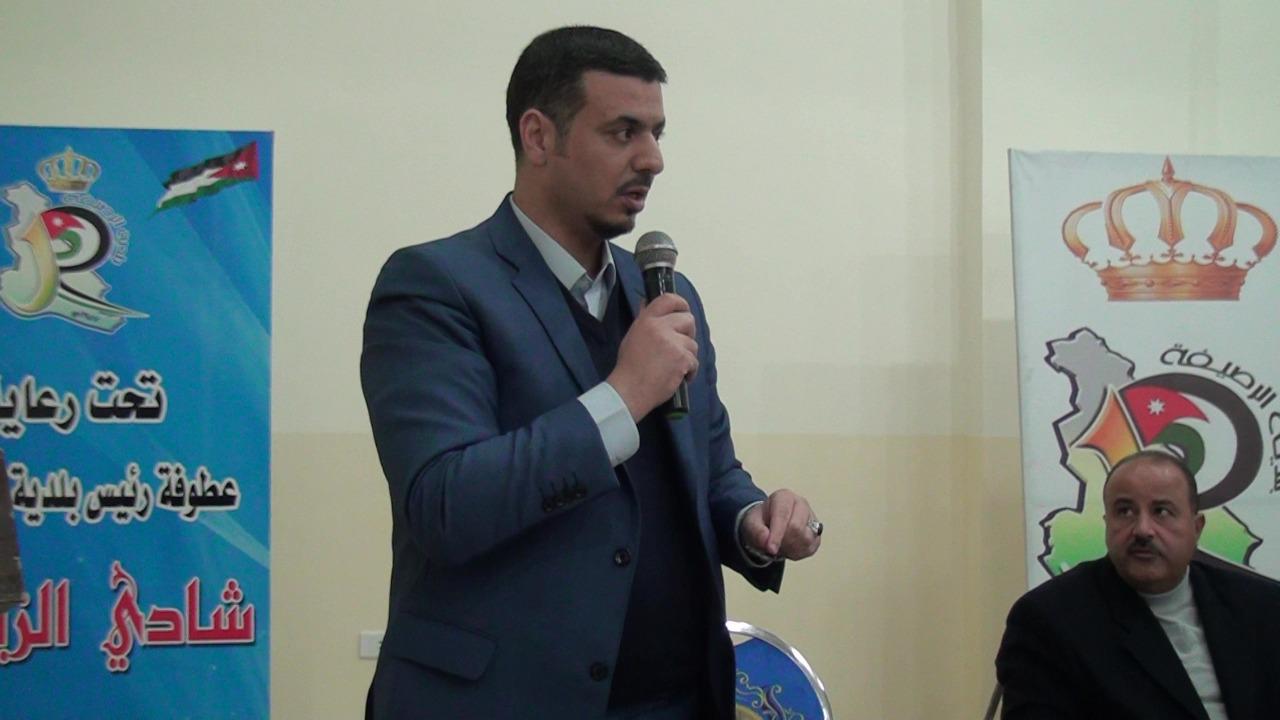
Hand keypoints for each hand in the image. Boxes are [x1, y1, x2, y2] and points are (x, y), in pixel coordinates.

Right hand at [607, 293, 697, 420]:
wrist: (629, 390)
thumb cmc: (629, 366)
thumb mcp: (632, 336)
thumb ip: (644, 319)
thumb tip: (646, 302)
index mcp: (647, 320)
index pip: (668, 299)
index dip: (680, 303)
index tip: (684, 309)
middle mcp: (660, 327)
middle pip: (688, 320)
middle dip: (688, 333)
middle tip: (680, 344)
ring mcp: (673, 343)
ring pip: (693, 343)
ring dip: (687, 355)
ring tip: (674, 365)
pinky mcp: (682, 359)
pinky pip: (694, 361)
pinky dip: (690, 371)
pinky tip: (678, 376)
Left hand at [741, 489, 821, 560]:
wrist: (768, 525)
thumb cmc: (761, 521)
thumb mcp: (751, 523)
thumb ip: (757, 532)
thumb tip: (767, 542)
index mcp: (784, 497)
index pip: (783, 516)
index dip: (777, 534)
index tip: (770, 549)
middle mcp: (801, 505)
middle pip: (797, 529)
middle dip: (783, 542)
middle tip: (771, 546)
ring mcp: (812, 519)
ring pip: (806, 540)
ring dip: (790, 548)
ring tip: (780, 545)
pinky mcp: (816, 534)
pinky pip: (810, 548)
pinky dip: (798, 553)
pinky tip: (788, 548)